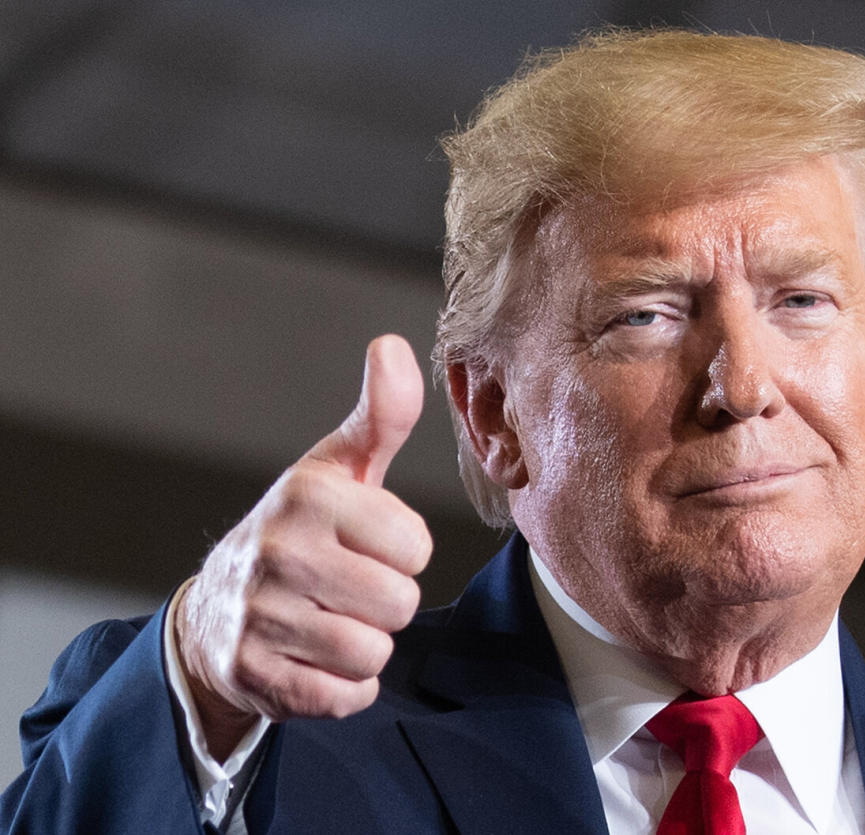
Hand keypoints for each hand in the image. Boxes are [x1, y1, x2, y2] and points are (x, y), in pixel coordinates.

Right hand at [175, 335, 430, 758]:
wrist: (218, 609)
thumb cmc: (302, 529)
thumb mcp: (340, 467)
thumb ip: (381, 414)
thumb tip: (395, 346)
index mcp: (310, 496)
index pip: (415, 546)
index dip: (403, 551)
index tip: (370, 544)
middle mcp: (279, 552)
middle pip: (399, 604)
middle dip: (388, 602)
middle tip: (351, 587)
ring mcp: (259, 617)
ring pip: (372, 653)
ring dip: (366, 645)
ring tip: (334, 620)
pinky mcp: (251, 676)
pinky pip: (343, 698)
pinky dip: (344, 688)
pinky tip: (318, 659)